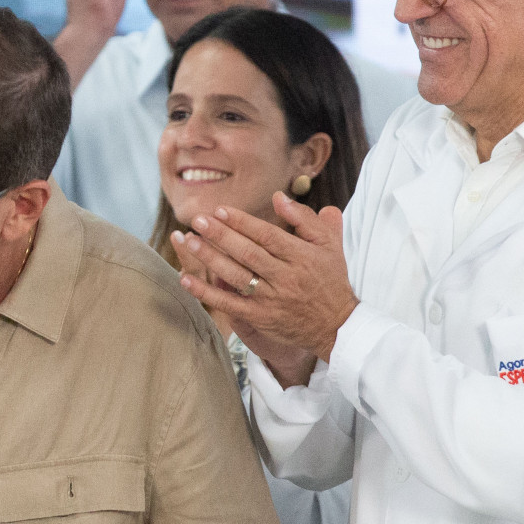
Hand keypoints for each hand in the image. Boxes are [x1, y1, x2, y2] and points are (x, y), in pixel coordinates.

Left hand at [174, 193, 356, 386]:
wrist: (338, 326)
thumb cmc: (330, 280)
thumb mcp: (329, 246)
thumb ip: (306, 219)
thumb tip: (279, 197)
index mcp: (302, 256)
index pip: (267, 235)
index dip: (242, 222)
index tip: (220, 210)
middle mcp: (286, 277)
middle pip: (248, 253)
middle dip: (221, 235)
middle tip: (197, 220)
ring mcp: (271, 298)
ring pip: (236, 275)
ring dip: (210, 258)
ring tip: (189, 241)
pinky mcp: (260, 317)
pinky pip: (228, 303)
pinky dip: (206, 292)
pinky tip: (186, 279)